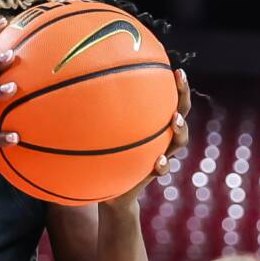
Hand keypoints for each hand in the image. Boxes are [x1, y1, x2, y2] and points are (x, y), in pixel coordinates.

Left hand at [104, 68, 189, 207]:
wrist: (111, 191)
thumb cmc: (104, 155)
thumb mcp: (101, 134)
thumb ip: (97, 114)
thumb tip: (76, 84)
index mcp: (152, 122)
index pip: (170, 98)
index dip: (176, 84)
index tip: (175, 69)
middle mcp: (161, 136)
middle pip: (181, 113)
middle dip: (183, 95)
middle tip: (180, 79)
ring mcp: (161, 154)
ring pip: (179, 141)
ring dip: (180, 130)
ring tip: (174, 120)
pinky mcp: (152, 174)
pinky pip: (162, 170)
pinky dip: (162, 165)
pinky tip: (159, 161)